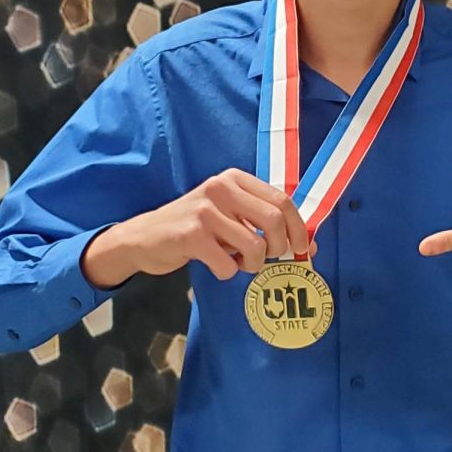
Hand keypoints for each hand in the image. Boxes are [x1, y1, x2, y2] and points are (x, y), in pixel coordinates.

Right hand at [84, 169, 316, 286]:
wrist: (143, 238)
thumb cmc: (194, 228)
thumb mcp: (229, 214)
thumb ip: (264, 223)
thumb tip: (308, 246)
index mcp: (234, 179)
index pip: (282, 200)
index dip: (299, 228)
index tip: (301, 249)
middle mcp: (221, 188)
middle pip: (275, 221)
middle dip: (279, 248)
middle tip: (268, 260)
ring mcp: (205, 210)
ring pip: (255, 246)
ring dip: (251, 265)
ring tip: (237, 263)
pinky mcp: (192, 235)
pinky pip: (228, 264)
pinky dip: (227, 272)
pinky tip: (215, 264)